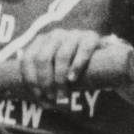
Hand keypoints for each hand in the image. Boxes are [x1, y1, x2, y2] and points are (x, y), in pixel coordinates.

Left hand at [17, 30, 132, 103]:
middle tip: (53, 98)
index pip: (28, 59)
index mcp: (41, 41)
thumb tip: (31, 99)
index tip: (39, 96)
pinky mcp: (91, 37)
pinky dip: (76, 65)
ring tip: (64, 94)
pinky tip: (73, 78)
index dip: (31, 79)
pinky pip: (83, 49)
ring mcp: (73, 34)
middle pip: (43, 58)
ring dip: (60, 79)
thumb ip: (42, 81)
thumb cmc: (73, 71)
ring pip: (61, 56)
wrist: (105, 62)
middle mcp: (55, 35)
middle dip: (46, 82)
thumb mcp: (55, 73)